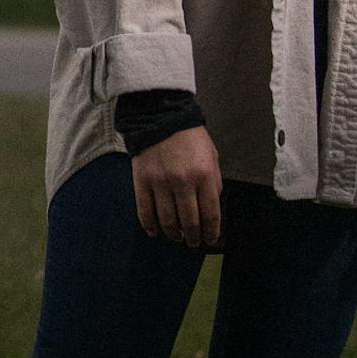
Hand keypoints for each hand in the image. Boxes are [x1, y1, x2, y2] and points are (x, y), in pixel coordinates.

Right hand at [130, 123, 223, 248]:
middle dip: (193, 237)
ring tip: (177, 236)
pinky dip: (150, 226)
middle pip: (189, 222)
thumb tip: (211, 208)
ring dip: (174, 234)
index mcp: (204, 175)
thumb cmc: (190, 136)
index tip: (210, 239)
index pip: (210, 214)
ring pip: (168, 221)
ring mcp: (161, 182)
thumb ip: (214, 182)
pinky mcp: (142, 181)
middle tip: (193, 242)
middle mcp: (183, 182)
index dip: (211, 233)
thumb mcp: (211, 155)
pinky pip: (145, 212)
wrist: (161, 116)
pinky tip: (155, 231)